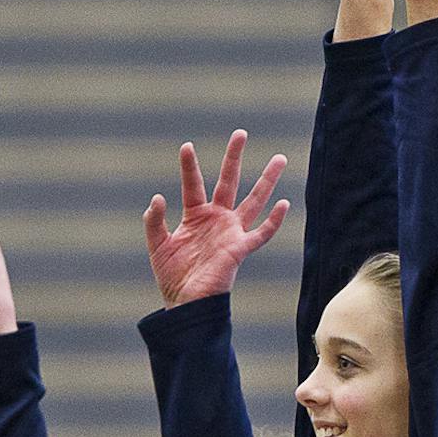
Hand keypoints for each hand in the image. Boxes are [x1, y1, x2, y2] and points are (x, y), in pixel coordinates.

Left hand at [143, 131, 290, 307]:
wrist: (186, 303)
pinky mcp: (240, 249)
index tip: (187, 146)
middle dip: (234, 158)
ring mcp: (231, 232)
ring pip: (253, 200)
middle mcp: (217, 219)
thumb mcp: (157, 245)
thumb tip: (157, 198)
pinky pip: (261, 233)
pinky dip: (273, 221)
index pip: (193, 184)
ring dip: (266, 180)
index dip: (189, 166)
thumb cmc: (172, 277)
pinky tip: (283, 204)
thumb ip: (154, 221)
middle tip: (241, 133)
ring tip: (278, 159)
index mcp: (196, 216)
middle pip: (229, 182)